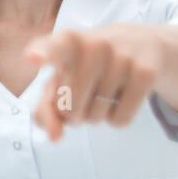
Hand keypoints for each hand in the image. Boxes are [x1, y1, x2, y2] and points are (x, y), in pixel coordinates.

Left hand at [25, 24, 163, 140]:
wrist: (140, 42)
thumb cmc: (86, 66)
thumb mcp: (61, 80)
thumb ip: (46, 110)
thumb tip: (54, 137)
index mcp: (67, 42)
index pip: (53, 47)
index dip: (42, 54)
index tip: (32, 58)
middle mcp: (94, 45)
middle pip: (69, 109)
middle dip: (73, 113)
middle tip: (83, 93)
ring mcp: (122, 57)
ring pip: (95, 117)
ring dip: (95, 114)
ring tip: (104, 89)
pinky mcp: (146, 74)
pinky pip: (120, 120)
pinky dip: (116, 119)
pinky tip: (121, 97)